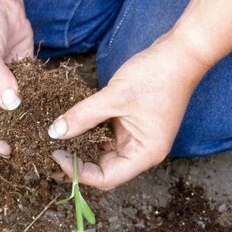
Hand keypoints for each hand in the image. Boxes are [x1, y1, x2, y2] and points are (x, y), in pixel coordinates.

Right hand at [0, 0, 33, 155]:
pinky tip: (52, 112)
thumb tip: (11, 105)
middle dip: (10, 133)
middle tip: (30, 148)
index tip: (7, 150)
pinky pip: (28, 93)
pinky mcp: (18, 75)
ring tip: (43, 135)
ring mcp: (0, 84)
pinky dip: (38, 102)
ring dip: (26, 120)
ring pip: (13, 109)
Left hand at [49, 34, 210, 189]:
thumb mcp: (114, 96)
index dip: (78, 172)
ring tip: (58, 138)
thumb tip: (55, 132)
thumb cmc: (156, 76)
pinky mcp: (132, 125)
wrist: (181, 53)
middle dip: (77, 163)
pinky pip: (106, 137)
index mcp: (144, 154)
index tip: (57, 154)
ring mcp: (137, 138)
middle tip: (51, 150)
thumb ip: (82, 116)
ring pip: (102, 153)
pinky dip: (89, 132)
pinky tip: (72, 124)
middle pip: (103, 170)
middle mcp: (142, 151)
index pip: (106, 178)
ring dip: (81, 147)